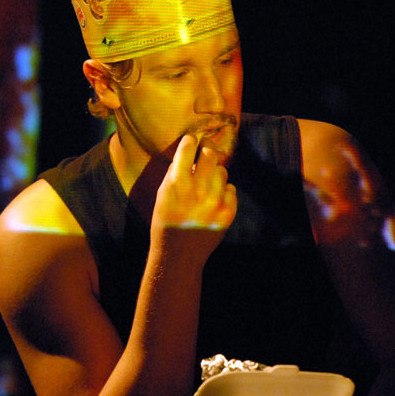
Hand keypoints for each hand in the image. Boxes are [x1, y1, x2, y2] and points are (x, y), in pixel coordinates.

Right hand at [150, 134, 236, 263]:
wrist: (178, 254)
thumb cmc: (167, 221)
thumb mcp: (163, 194)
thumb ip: (176, 172)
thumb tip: (190, 150)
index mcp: (178, 182)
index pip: (188, 147)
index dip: (190, 141)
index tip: (192, 140)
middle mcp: (198, 189)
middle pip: (211, 153)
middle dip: (207, 151)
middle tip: (204, 152)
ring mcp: (216, 201)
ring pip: (222, 171)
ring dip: (214, 174)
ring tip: (206, 186)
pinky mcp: (228, 212)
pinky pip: (231, 189)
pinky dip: (223, 193)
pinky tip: (212, 203)